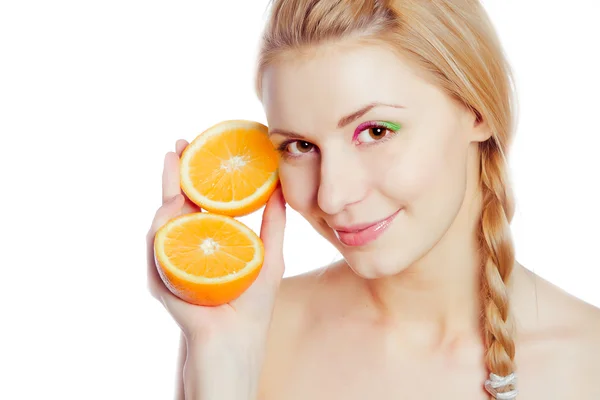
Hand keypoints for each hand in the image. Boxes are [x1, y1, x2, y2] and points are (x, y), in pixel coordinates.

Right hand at [145, 139, 286, 380]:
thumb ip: (273, 225)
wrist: (238, 346)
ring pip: (162, 225)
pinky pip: (158, 253)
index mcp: (207, 242)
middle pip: (175, 206)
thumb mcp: (269, 258)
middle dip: (174, 175)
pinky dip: (162, 231)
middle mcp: (185, 250)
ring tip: (177, 171)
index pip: (196, 202)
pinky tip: (171, 210)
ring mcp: (172, 266)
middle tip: (178, 146)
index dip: (196, 175)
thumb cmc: (252, 307)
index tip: (199, 145)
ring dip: (167, 196)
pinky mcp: (165, 284)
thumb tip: (280, 188)